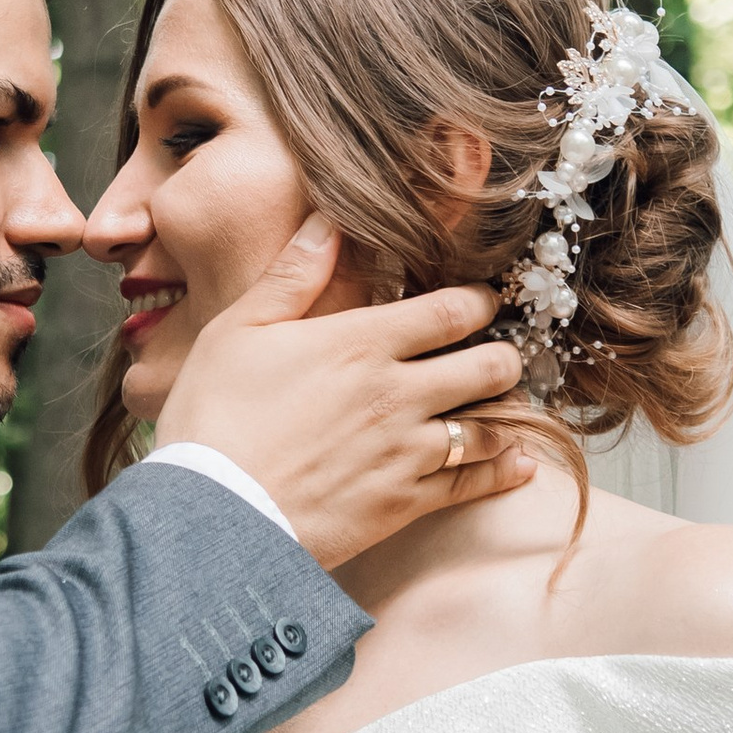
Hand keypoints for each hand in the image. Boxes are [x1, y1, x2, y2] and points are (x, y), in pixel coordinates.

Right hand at [154, 216, 531, 568]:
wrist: (213, 513)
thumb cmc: (214, 416)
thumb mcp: (239, 330)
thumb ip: (293, 274)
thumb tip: (328, 220)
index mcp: (361, 342)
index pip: (450, 310)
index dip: (479, 301)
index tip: (484, 301)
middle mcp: (397, 393)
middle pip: (488, 365)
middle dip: (505, 355)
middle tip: (503, 353)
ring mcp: (406, 451)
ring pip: (490, 425)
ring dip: (507, 411)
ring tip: (508, 402)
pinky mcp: (404, 502)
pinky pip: (473, 483)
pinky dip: (504, 471)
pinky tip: (519, 463)